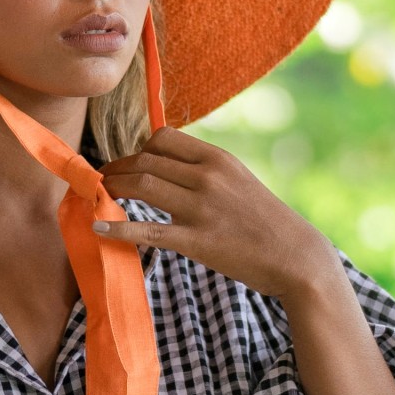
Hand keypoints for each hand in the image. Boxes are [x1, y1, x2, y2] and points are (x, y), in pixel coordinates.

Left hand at [95, 127, 335, 297]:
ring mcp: (201, 208)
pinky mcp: (196, 240)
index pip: (162, 138)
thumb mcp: (237, 178)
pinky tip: (99, 228)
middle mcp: (207, 177)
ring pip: (141, 185)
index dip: (137, 149)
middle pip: (144, 160)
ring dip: (112, 188)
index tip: (127, 163)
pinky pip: (148, 230)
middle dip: (116, 168)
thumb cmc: (263, 218)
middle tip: (102, 179)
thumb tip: (164, 162)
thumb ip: (202, 167)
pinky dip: (118, 227)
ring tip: (98, 195)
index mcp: (216, 158)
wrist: (296, 257)